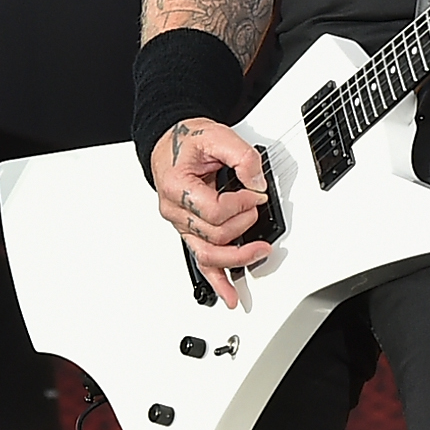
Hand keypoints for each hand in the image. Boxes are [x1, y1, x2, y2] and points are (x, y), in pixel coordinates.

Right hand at [149, 117, 271, 306]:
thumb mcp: (217, 135)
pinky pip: (202, 261)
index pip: (214, 211)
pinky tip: (229, 294)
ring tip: (259, 253)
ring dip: (236, 259)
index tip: (255, 194)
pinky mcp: (190, 230)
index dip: (242, 205)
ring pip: (208, 255)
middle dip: (243, 224)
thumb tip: (257, 182)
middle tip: (255, 207)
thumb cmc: (187, 140)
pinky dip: (217, 280)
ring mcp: (182, 223)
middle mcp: (176, 210)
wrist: (170, 140)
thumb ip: (241, 156)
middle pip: (214, 236)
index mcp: (177, 186)